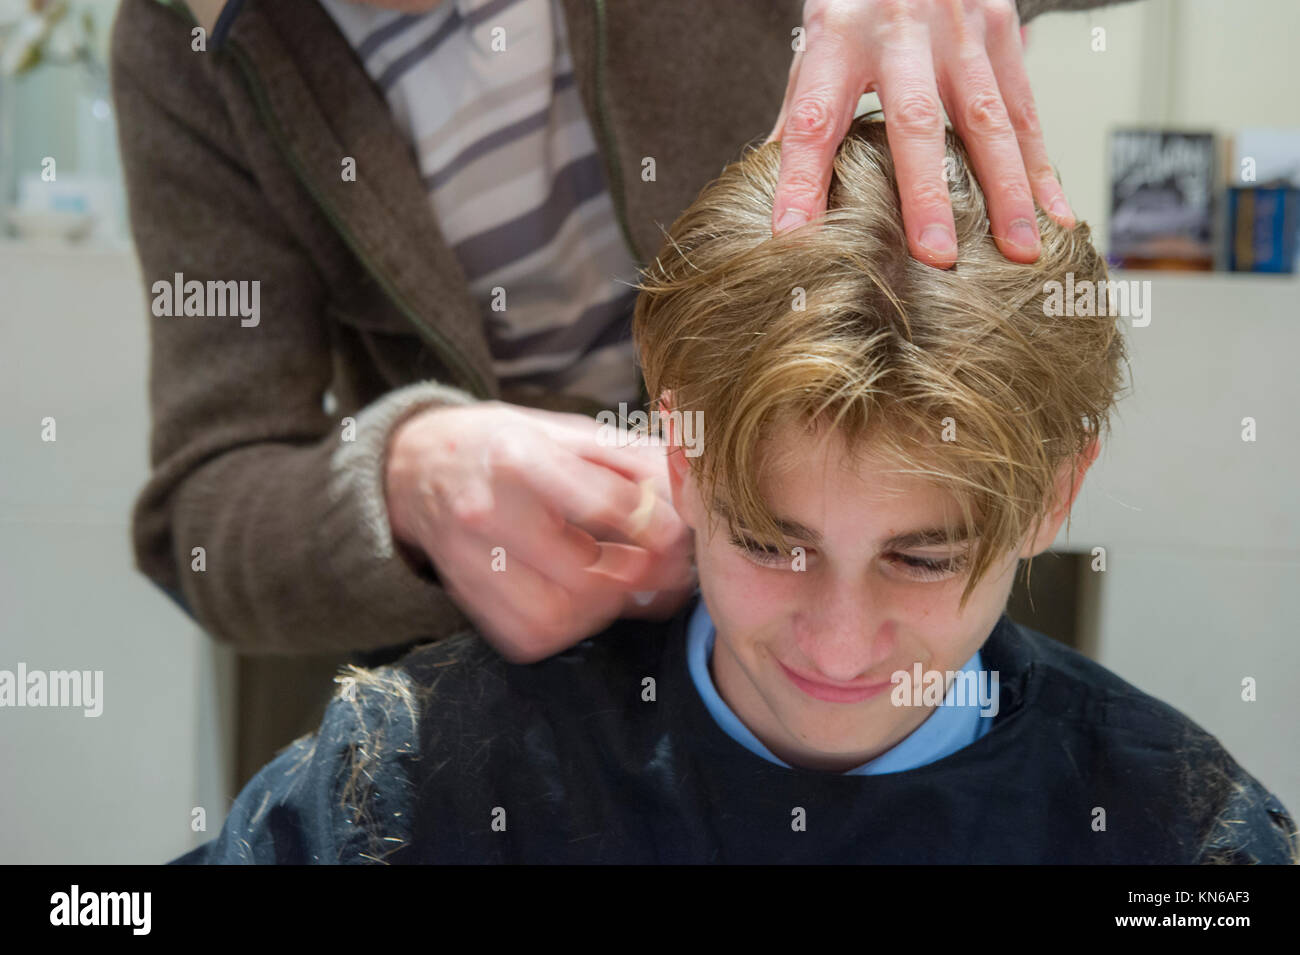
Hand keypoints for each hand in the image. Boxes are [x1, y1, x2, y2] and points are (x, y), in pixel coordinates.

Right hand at [384, 400, 696, 662]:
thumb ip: (631, 460)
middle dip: (646, 578)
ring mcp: (470, 563)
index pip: (609, 505)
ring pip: (563, 615)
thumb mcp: (567, 432)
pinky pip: (534, 637)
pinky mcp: (469, 603)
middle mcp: (487, 512)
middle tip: (673, 572)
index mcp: (520, 456)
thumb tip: (693, 495)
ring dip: (611, 607)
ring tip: (630, 583)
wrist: (417, 469)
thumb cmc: (507, 446)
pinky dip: (573, 627)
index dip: (662, 527)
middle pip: (590, 573)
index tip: (683, 534)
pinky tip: (585, 600)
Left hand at [766, 0, 1073, 267]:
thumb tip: (776, 198)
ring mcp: (958, 29)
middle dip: (926, 194)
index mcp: (838, 37)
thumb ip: (803, 116)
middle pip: (914, 121)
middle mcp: (900, 30)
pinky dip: (1041, 167)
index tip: (794, 236)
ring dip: (1007, 192)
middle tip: (936, 256)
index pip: (816, 118)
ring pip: (987, 119)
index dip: (803, 180)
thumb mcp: (817, 43)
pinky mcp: (1001, 28)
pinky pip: (1025, 110)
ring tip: (1018, 253)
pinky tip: (1053, 215)